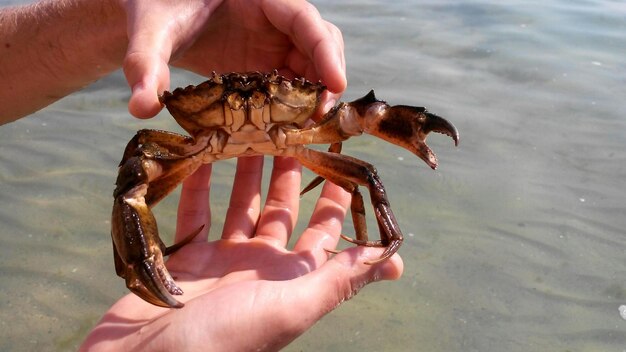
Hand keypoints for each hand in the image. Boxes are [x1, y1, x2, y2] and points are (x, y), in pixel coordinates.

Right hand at [80, 156, 402, 350]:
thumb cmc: (226, 339)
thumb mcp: (292, 306)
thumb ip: (341, 279)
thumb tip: (396, 260)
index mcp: (292, 277)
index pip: (324, 228)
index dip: (336, 193)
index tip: (341, 153)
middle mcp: (262, 267)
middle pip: (281, 209)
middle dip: (288, 170)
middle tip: (292, 128)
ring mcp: (223, 262)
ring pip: (240, 205)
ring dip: (246, 172)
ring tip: (252, 131)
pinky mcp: (187, 258)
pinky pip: (196, 213)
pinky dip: (200, 185)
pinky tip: (204, 154)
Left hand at [122, 0, 345, 117]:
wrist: (154, 16)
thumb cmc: (156, 7)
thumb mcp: (151, 30)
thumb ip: (145, 62)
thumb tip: (141, 106)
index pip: (303, 17)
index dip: (323, 50)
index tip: (335, 84)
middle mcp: (273, 16)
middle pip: (319, 40)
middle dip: (326, 75)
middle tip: (319, 114)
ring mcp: (272, 40)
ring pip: (311, 64)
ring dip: (314, 94)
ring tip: (307, 126)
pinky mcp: (265, 62)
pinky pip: (292, 81)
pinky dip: (295, 103)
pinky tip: (288, 127)